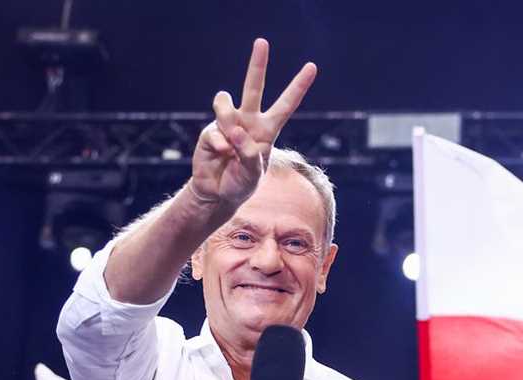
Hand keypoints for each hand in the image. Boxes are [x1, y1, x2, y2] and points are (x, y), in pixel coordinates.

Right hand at [190, 38, 316, 212]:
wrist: (216, 194)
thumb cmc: (240, 184)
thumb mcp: (253, 176)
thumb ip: (250, 154)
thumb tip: (236, 131)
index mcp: (267, 130)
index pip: (285, 105)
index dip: (298, 87)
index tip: (312, 67)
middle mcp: (248, 121)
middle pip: (253, 87)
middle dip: (257, 64)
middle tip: (262, 42)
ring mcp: (228, 124)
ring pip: (225, 103)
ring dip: (227, 120)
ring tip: (229, 146)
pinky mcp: (210, 131)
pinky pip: (215, 132)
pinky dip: (219, 146)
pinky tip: (220, 156)